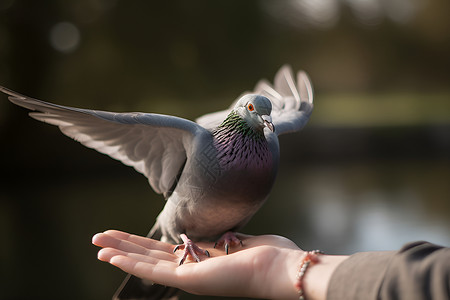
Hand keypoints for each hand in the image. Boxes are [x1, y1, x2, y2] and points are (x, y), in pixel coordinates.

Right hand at [92, 230, 303, 298]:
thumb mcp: (242, 240)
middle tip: (99, 239)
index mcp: (201, 259)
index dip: (142, 243)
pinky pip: (153, 271)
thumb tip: (224, 234)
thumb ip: (227, 239)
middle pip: (149, 256)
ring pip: (145, 264)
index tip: (125, 237)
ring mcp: (189, 277)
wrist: (283, 269)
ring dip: (119, 254)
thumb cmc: (270, 255)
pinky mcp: (190, 281)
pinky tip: (111, 258)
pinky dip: (130, 264)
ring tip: (96, 247)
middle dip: (124, 246)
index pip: (164, 251)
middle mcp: (191, 269)